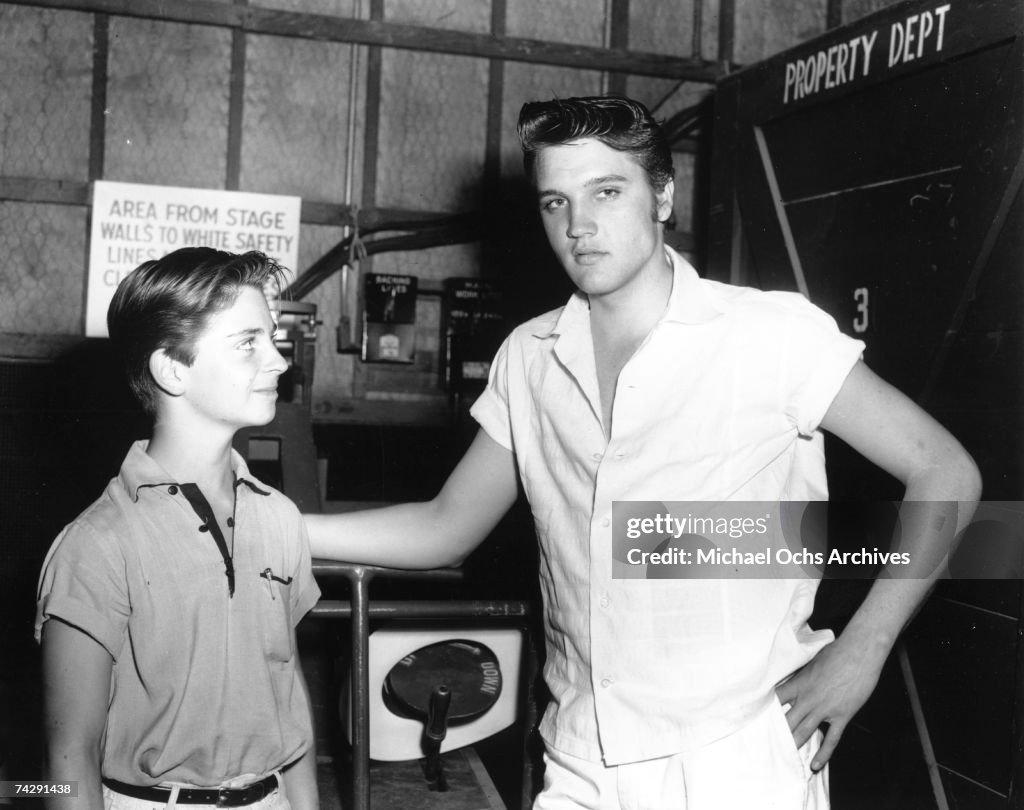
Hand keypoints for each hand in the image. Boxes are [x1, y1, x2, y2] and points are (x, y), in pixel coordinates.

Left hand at [775, 633, 886, 770]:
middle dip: (776, 734)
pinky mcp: (842, 716)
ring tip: (784, 757)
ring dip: (794, 745)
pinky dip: (823, 754)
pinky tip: (815, 765)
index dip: (766, 710)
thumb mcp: (812, 660)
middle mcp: (808, 698)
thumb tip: (794, 674)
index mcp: (799, 682)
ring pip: (804, 732)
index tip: (756, 719)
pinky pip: (831, 739)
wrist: (859, 652)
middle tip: (765, 745)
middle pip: (787, 720)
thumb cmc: (836, 651)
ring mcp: (824, 708)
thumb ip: (802, 672)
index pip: (776, 699)